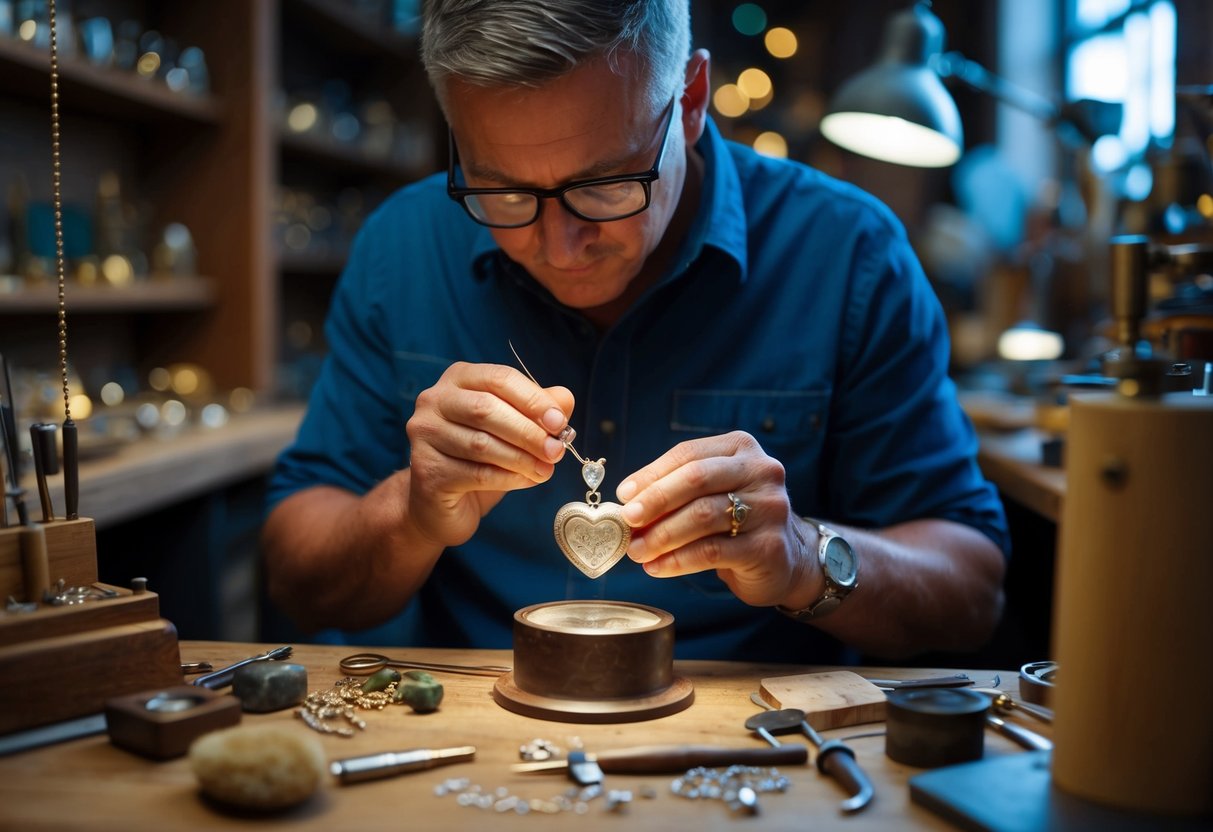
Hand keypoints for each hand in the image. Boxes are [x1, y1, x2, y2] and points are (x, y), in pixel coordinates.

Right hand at [405, 361, 573, 546]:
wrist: (442, 503)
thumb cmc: (481, 459)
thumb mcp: (513, 429)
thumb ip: (537, 410)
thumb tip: (564, 400)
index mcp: (458, 379)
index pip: (499, 379)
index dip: (533, 400)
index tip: (560, 421)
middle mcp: (434, 401)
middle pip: (486, 409)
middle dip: (528, 431)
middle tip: (556, 450)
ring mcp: (425, 435)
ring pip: (481, 444)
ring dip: (522, 458)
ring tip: (546, 469)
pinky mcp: (427, 470)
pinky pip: (476, 473)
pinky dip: (509, 478)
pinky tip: (527, 480)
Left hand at [617, 431, 814, 607]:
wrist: (786, 557)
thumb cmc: (736, 520)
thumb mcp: (711, 493)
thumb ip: (675, 491)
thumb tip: (626, 504)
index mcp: (741, 448)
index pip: (688, 454)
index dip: (651, 475)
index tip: (623, 495)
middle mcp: (761, 471)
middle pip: (696, 479)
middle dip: (655, 501)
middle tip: (627, 521)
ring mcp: (769, 508)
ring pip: (703, 516)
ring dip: (661, 535)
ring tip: (636, 550)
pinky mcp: (768, 546)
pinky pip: (712, 551)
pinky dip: (677, 560)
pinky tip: (657, 567)